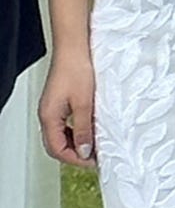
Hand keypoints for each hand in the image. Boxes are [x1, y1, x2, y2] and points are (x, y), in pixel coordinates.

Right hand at [38, 52, 96, 167]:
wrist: (73, 47)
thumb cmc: (76, 68)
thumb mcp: (84, 104)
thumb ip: (83, 130)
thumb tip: (84, 151)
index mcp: (49, 117)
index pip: (57, 150)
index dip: (76, 159)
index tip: (94, 160)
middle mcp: (47, 114)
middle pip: (56, 145)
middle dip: (75, 154)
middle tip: (94, 156)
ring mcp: (51, 108)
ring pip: (60, 136)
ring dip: (76, 143)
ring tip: (94, 144)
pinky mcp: (58, 102)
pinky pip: (63, 125)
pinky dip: (75, 131)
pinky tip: (88, 128)